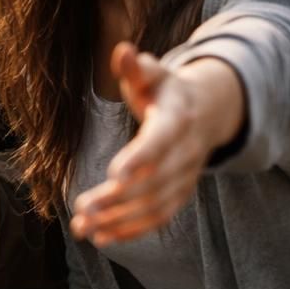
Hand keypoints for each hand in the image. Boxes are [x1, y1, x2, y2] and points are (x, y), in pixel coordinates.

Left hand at [70, 43, 239, 246]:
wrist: (207, 113)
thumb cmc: (167, 90)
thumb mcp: (153, 74)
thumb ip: (135, 68)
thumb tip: (123, 51)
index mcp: (177, 120)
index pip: (160, 142)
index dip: (140, 158)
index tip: (115, 174)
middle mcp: (185, 153)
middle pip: (153, 181)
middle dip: (118, 198)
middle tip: (82, 208)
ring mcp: (184, 177)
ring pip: (154, 205)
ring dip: (118, 219)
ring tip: (82, 226)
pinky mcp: (178, 193)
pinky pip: (158, 217)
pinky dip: (131, 229)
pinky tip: (101, 237)